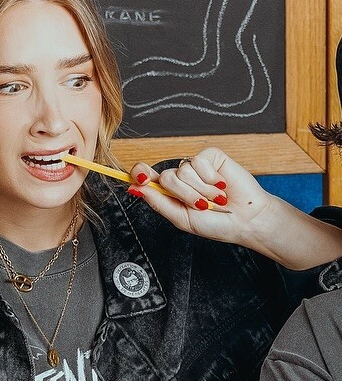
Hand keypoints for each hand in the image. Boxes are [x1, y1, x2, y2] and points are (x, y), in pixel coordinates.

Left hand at [128, 148, 270, 242]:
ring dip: (200, 190)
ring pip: (182, 171)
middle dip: (183, 196)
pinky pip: (199, 162)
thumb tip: (135, 188)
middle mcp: (180, 178)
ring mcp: (195, 166)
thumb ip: (159, 203)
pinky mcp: (211, 157)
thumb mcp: (182, 219)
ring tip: (214, 198)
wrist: (245, 219)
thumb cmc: (216, 223)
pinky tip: (221, 185)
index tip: (141, 179)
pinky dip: (210, 179)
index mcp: (170, 193)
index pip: (146, 176)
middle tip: (200, 206)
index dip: (140, 174)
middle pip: (165, 177)